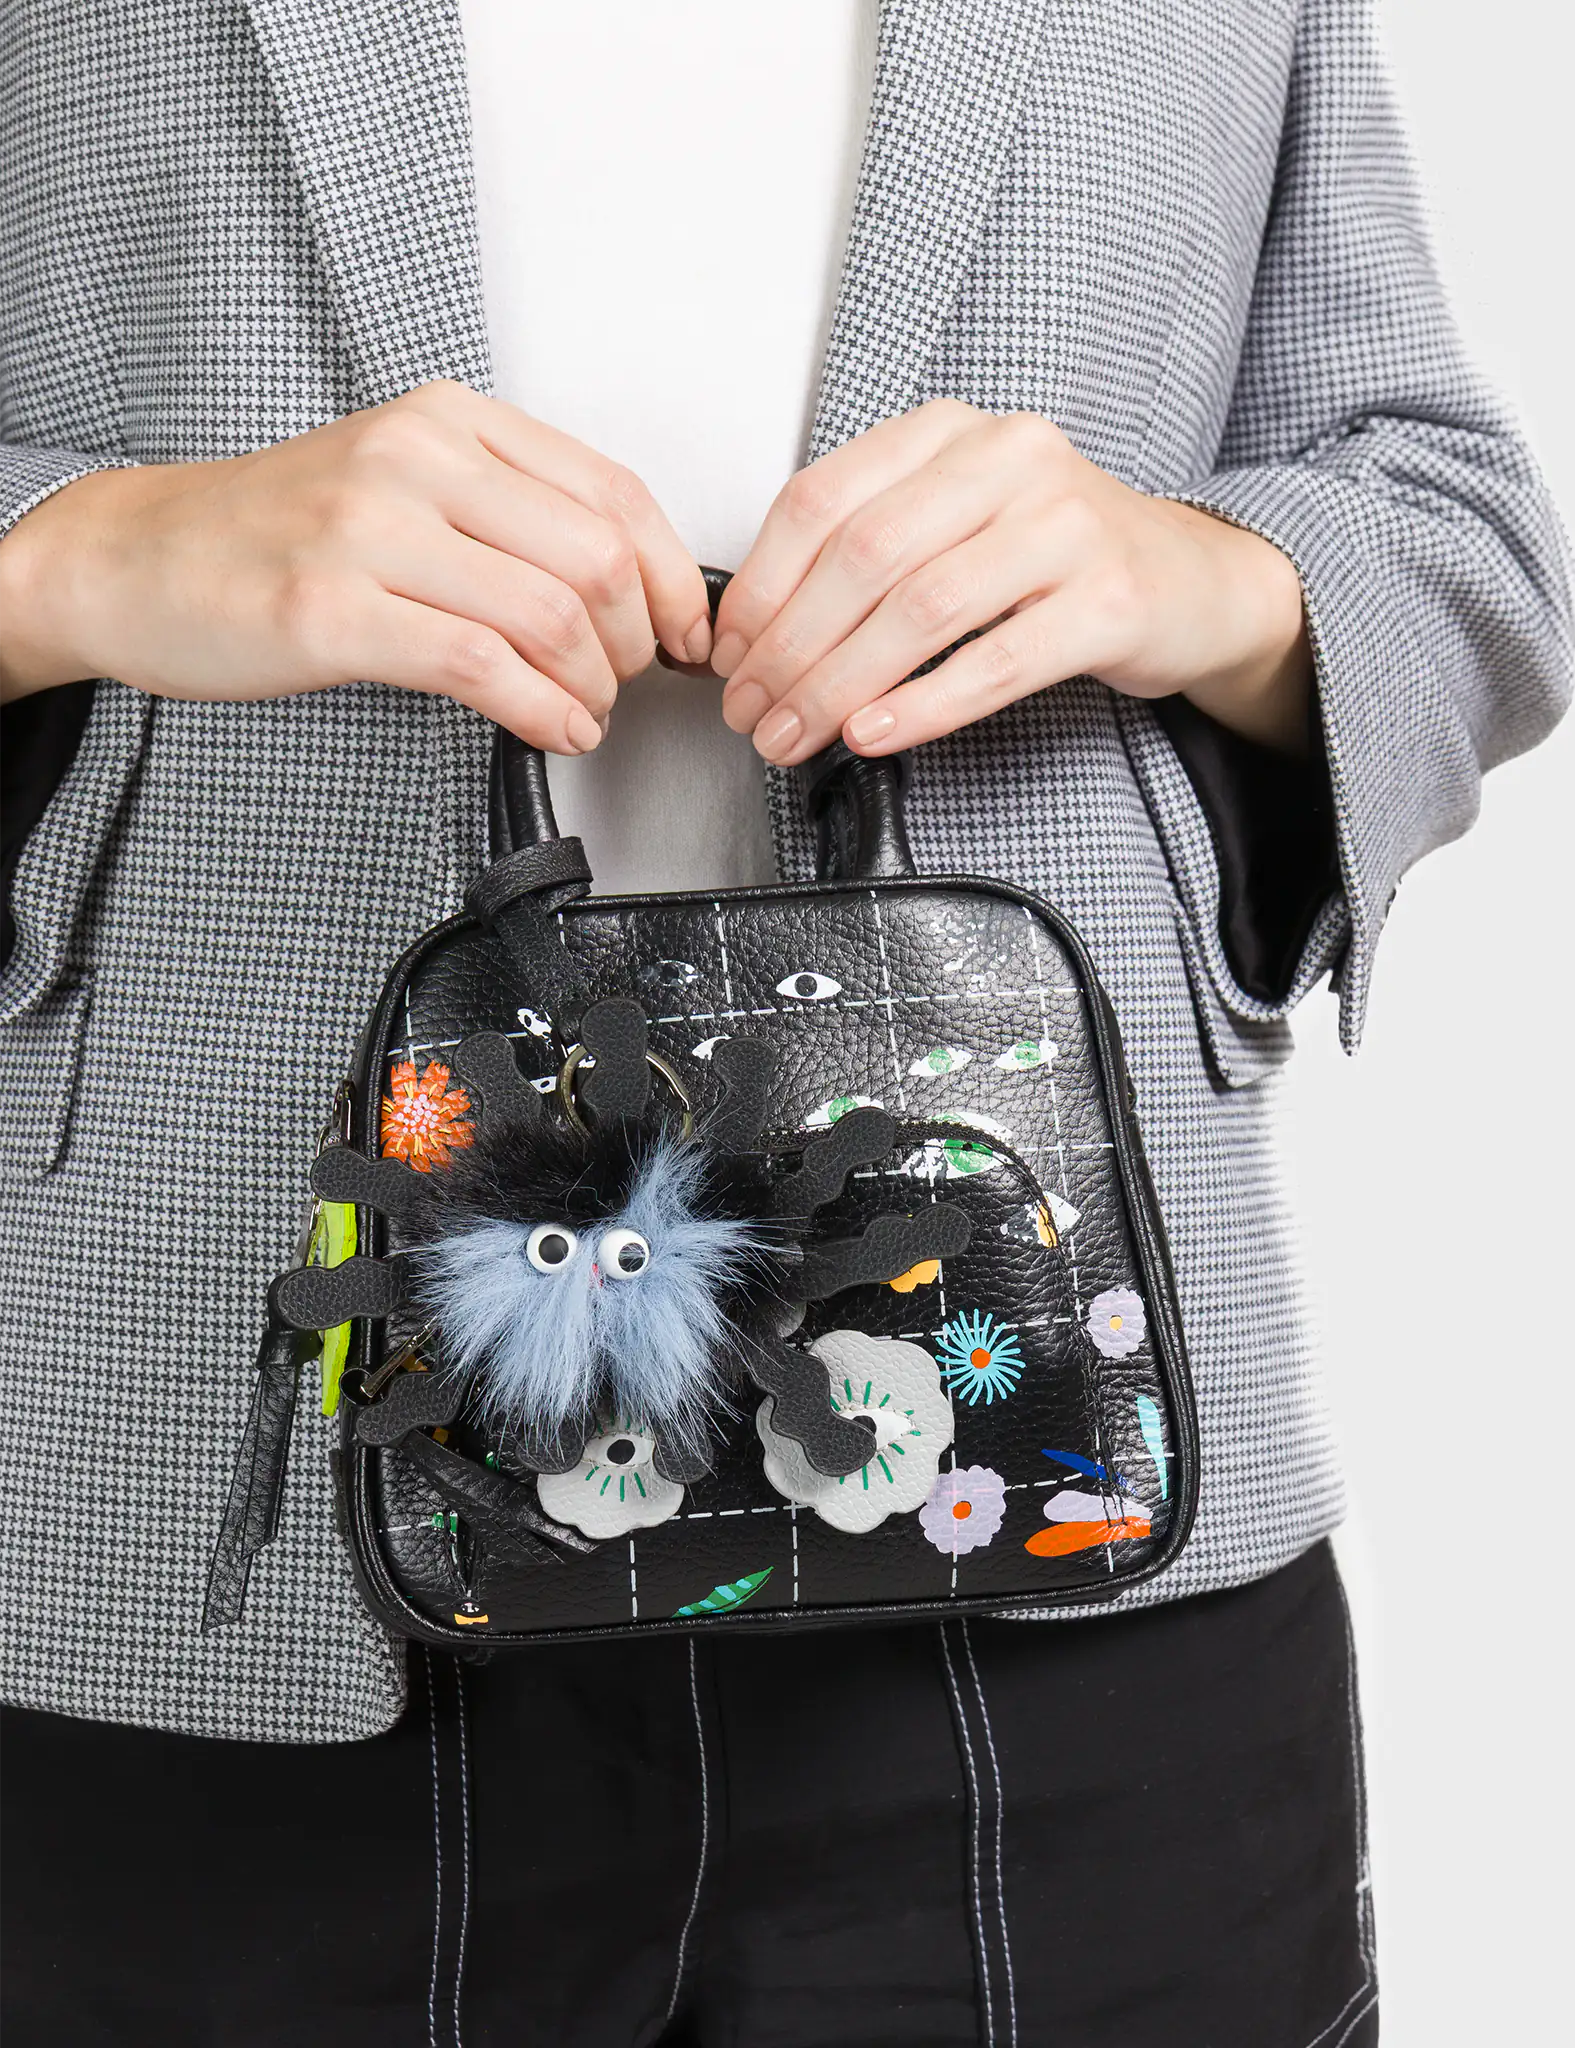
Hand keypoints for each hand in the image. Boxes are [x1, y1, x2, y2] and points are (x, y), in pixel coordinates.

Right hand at [0, 381, 712, 752]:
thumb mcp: (408, 486)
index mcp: (451, 421)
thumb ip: (511, 516)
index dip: (672, 579)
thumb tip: (632, 584)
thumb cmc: (282, 534)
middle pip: (598, 556)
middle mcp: (417, 458)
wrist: (141, 557)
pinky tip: (553, 729)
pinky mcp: (333, 609)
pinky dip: (544, 711)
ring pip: (551, 612)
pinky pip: (483, 665)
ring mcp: (370, 529)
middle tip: (624, 681)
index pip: (614, 491)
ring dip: (594, 686)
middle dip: (637, 642)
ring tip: (583, 712)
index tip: (687, 633)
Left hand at [712, 400, 1311, 761]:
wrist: (1191, 581)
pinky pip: (998, 659)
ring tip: (798, 735)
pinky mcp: (1110, 599)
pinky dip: (923, 704)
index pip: (821, 501)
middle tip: (754, 715)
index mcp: (949, 432)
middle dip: (791, 649)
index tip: (729, 660)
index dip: (761, 589)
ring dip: (842, 685)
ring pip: (923, 608)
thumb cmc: (1053, 562)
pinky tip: (874, 736)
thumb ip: (867, 553)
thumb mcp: (954, 524)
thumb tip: (754, 638)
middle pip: (864, 557)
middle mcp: (1008, 458)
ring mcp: (1066, 524)